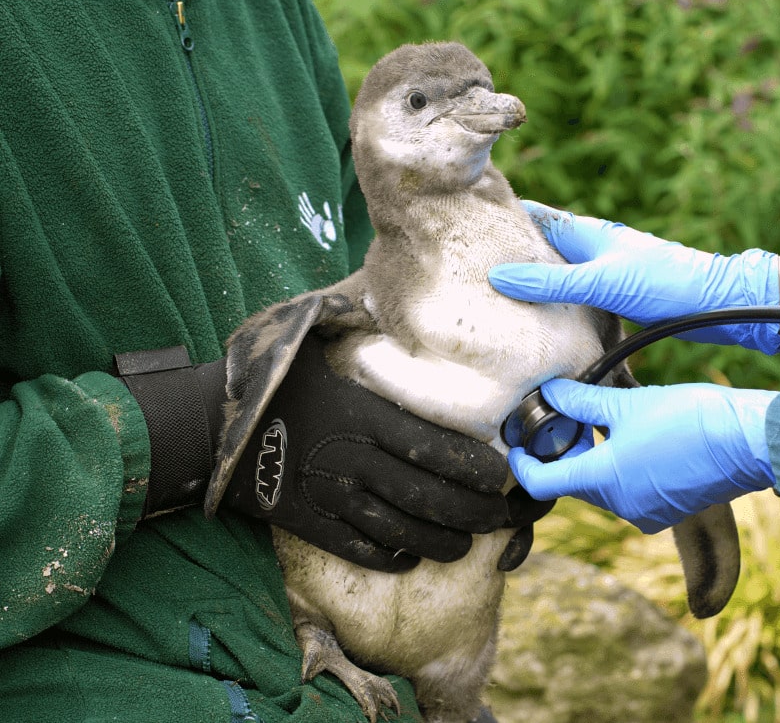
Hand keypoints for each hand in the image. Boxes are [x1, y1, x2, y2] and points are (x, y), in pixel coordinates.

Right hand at [221, 333, 513, 571]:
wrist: (205, 426)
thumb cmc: (266, 379)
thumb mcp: (308, 339)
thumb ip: (350, 325)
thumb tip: (379, 297)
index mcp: (362, 416)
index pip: (435, 447)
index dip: (475, 468)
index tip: (501, 477)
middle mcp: (354, 459)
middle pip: (428, 495)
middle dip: (471, 513)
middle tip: (497, 518)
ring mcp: (331, 496)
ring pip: (401, 529)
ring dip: (440, 541)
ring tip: (465, 544)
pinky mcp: (308, 523)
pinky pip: (358, 548)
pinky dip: (389, 556)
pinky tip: (410, 557)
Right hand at [489, 201, 779, 353]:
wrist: (718, 306)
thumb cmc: (665, 283)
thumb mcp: (601, 282)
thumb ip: (551, 282)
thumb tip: (498, 275)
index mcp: (586, 232)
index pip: (534, 216)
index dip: (502, 219)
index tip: (467, 227)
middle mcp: (591, 250)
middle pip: (540, 249)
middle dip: (509, 258)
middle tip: (469, 272)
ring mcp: (602, 275)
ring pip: (556, 277)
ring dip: (532, 287)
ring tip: (494, 302)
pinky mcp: (612, 299)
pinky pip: (573, 301)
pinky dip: (554, 309)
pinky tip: (539, 326)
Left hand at [506, 378, 777, 532]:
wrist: (750, 440)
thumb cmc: (690, 417)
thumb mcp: (628, 403)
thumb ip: (581, 401)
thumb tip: (551, 392)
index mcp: (604, 480)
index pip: (541, 483)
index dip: (522, 464)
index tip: (518, 446)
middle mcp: (621, 506)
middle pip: (572, 483)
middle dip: (564, 452)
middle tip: (571, 417)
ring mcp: (646, 513)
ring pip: (600, 487)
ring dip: (593, 459)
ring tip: (606, 421)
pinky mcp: (667, 509)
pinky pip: (628, 492)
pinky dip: (619, 469)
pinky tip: (634, 438)